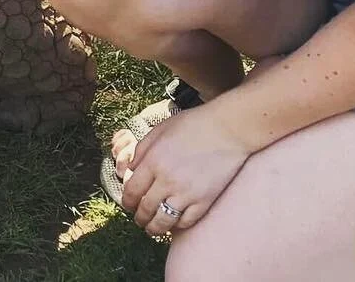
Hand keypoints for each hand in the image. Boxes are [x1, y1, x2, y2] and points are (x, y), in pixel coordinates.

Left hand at [117, 104, 252, 235]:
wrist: (227, 130)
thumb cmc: (192, 126)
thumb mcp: (158, 131)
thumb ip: (141, 151)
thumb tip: (130, 170)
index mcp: (153, 161)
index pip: (131, 191)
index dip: (127, 201)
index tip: (128, 205)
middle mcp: (167, 180)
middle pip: (145, 209)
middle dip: (139, 218)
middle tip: (139, 220)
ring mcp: (187, 193)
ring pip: (163, 221)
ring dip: (154, 228)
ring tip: (152, 228)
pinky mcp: (205, 201)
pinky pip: (186, 222)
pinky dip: (177, 225)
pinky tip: (174, 222)